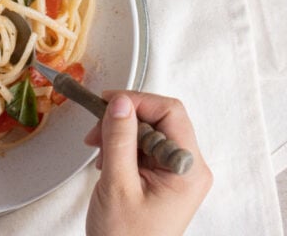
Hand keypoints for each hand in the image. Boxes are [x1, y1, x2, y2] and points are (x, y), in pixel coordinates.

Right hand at [83, 91, 211, 235]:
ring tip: (99, 150)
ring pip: (149, 132)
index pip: (171, 113)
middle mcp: (187, 169)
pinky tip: (107, 160)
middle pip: (160, 120)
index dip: (138, 102)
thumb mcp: (118, 185)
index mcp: (188, 170)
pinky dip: (122, 147)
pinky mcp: (162, 179)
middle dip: (125, 119)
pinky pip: (144, 149)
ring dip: (121, 134)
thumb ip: (119, 140)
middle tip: (98, 128)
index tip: (110, 102)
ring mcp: (176, 174)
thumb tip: (120, 103)